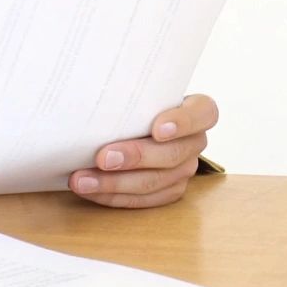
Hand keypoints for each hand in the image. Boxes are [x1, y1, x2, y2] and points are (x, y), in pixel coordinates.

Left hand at [69, 94, 217, 207]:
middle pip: (172, 154)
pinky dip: (113, 196)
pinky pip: (143, 200)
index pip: (204, 113)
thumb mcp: (138, 89)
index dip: (184, 122)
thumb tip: (92, 86)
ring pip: (154, 182)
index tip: (157, 128)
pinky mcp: (169, 191)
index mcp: (197, 111)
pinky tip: (90, 190)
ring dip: (114, 183)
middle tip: (103, 157)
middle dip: (135, 158)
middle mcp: (195, 142)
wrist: (132, 121)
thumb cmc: (136, 100)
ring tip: (82, 180)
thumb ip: (129, 90)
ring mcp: (184, 169)